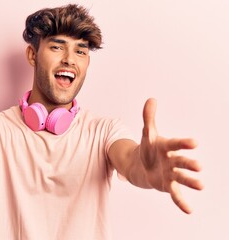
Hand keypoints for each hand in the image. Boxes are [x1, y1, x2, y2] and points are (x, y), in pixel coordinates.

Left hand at [140, 98, 203, 213]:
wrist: (142, 165)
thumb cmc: (148, 148)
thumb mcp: (147, 133)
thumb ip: (148, 117)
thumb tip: (151, 99)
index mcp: (168, 146)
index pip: (175, 144)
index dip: (183, 143)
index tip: (194, 143)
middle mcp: (172, 160)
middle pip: (181, 162)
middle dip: (189, 164)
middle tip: (198, 166)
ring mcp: (171, 173)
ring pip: (181, 178)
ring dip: (190, 181)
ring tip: (201, 185)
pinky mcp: (167, 185)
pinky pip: (175, 194)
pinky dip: (181, 202)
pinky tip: (189, 210)